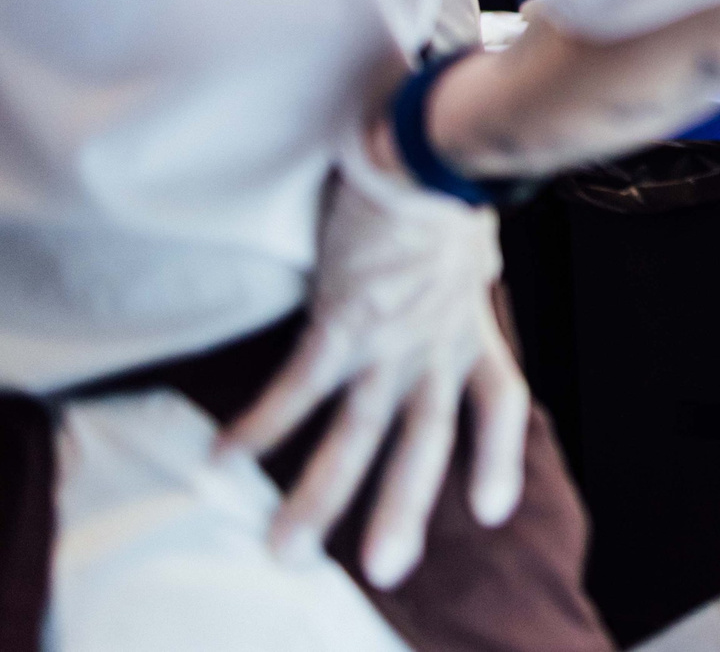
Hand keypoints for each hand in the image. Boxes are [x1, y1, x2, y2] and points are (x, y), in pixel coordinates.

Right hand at [218, 108, 529, 588]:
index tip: (490, 510)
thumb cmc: (446, 175)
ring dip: (319, 497)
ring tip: (283, 549)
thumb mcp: (470, 236)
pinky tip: (220, 459)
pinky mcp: (342, 322)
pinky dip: (261, 425)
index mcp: (469, 325)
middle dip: (401, 509)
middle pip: (425, 442)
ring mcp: (389, 340)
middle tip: (384, 572)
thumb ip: (462, 266)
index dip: (497, 458)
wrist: (433, 148)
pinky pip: (297, 388)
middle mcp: (434, 345)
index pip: (499, 402)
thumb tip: (464, 254)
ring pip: (356, 435)